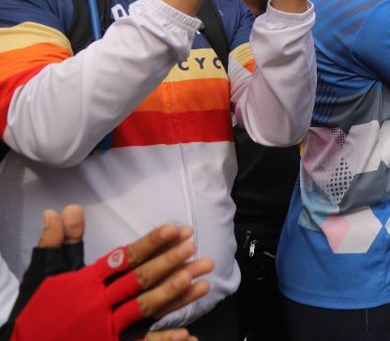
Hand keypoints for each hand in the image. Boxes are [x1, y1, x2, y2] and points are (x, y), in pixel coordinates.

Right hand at [10, 207, 211, 340]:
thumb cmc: (37, 309)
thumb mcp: (45, 274)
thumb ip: (59, 242)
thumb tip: (66, 209)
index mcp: (86, 282)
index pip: (124, 258)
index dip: (150, 243)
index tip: (175, 228)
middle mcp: (98, 304)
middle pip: (139, 281)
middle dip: (169, 263)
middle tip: (195, 248)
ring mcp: (105, 329)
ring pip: (145, 308)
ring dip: (175, 295)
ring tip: (203, 281)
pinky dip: (163, 340)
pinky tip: (186, 334)